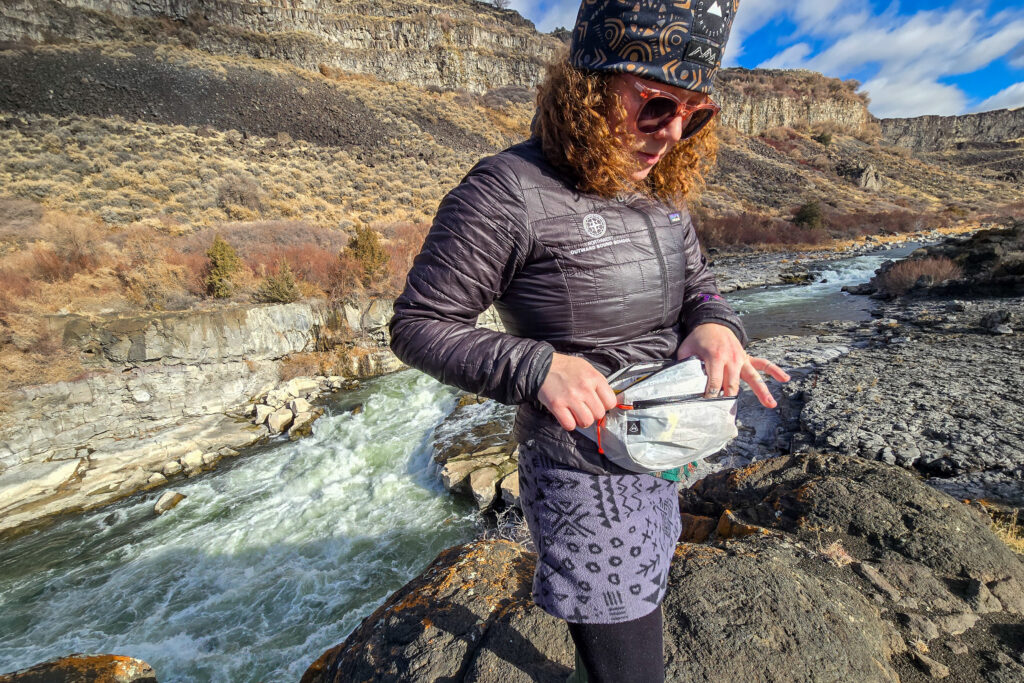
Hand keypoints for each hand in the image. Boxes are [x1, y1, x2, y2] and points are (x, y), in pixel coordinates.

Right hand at [537, 353, 617, 430]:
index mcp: (594, 377)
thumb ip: (598, 383)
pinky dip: (569, 423)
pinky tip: (566, 416)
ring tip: (576, 413)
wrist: (541, 365)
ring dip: (582, 420)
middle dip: (593, 414)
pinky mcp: (556, 405)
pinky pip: (569, 425)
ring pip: (586, 422)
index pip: (611, 402)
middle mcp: (584, 388)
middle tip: (585, 408)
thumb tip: (607, 401)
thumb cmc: (565, 367)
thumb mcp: (587, 368)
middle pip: (599, 414)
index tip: (598, 404)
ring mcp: (570, 398)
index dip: (605, 405)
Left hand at [675, 323, 790, 408]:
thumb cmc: (698, 338)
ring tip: (771, 404)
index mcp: (715, 357)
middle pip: (733, 385)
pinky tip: (785, 378)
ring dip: (762, 391)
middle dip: (731, 400)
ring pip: (753, 378)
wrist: (712, 321)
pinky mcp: (747, 357)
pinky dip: (775, 370)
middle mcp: (732, 359)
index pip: (715, 382)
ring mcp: (742, 359)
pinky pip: (763, 364)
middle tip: (729, 415)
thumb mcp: (687, 349)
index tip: (708, 405)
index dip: (711, 395)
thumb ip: (686, 364)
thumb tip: (682, 381)